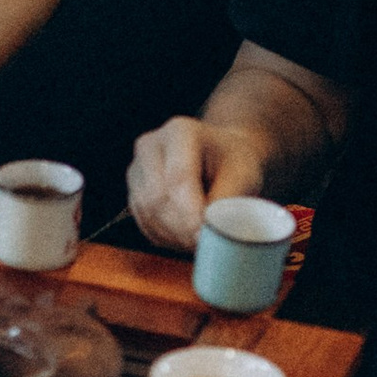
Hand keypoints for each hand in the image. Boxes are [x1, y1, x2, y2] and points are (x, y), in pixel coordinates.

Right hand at [127, 114, 265, 249]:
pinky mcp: (133, 192)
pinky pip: (143, 222)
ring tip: (198, 241)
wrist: (220, 156)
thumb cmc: (233, 161)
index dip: (190, 213)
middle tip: (205, 244)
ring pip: (147, 212)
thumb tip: (209, 231)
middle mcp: (150, 146)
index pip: (178, 178)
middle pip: (157, 197)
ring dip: (172, 235)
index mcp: (179, 131)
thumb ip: (226, 199)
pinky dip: (164, 236)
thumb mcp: (243, 173)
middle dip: (181, 228)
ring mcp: (137, 169)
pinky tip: (185, 237)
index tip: (205, 236)